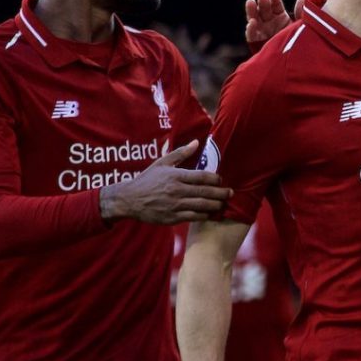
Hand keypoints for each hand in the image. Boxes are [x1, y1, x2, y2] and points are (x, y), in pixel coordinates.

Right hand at [99, 140, 232, 223]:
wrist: (130, 199)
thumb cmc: (147, 180)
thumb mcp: (162, 163)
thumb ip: (180, 153)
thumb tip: (196, 142)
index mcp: (176, 176)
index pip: (202, 177)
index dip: (216, 179)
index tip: (221, 180)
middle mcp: (177, 190)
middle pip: (206, 192)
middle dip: (221, 193)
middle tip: (230, 193)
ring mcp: (175, 205)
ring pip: (202, 206)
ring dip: (215, 205)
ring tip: (223, 204)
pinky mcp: (172, 218)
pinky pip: (193, 217)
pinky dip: (204, 216)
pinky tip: (209, 214)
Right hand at [244, 0, 304, 43]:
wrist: (296, 65)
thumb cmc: (300, 43)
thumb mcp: (301, 26)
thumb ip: (301, 12)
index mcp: (281, 17)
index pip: (276, 5)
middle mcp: (270, 23)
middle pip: (264, 10)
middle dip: (263, 2)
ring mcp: (263, 32)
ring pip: (254, 19)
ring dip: (252, 10)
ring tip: (251, 2)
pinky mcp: (257, 43)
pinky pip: (252, 36)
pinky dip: (251, 29)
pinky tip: (252, 23)